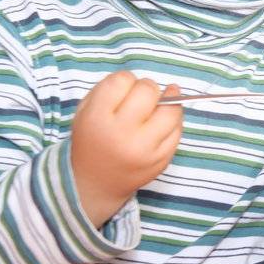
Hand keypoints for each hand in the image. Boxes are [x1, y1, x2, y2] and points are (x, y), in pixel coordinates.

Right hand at [70, 72, 182, 226]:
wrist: (95, 183)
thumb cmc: (92, 140)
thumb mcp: (85, 112)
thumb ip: (108, 90)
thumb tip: (146, 81)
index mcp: (97, 119)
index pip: (122, 80)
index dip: (125, 80)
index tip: (123, 89)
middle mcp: (122, 133)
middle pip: (148, 91)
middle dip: (146, 89)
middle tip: (141, 97)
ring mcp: (145, 148)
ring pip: (171, 109)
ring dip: (168, 101)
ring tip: (160, 102)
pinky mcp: (162, 159)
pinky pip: (178, 129)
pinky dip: (174, 120)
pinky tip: (164, 120)